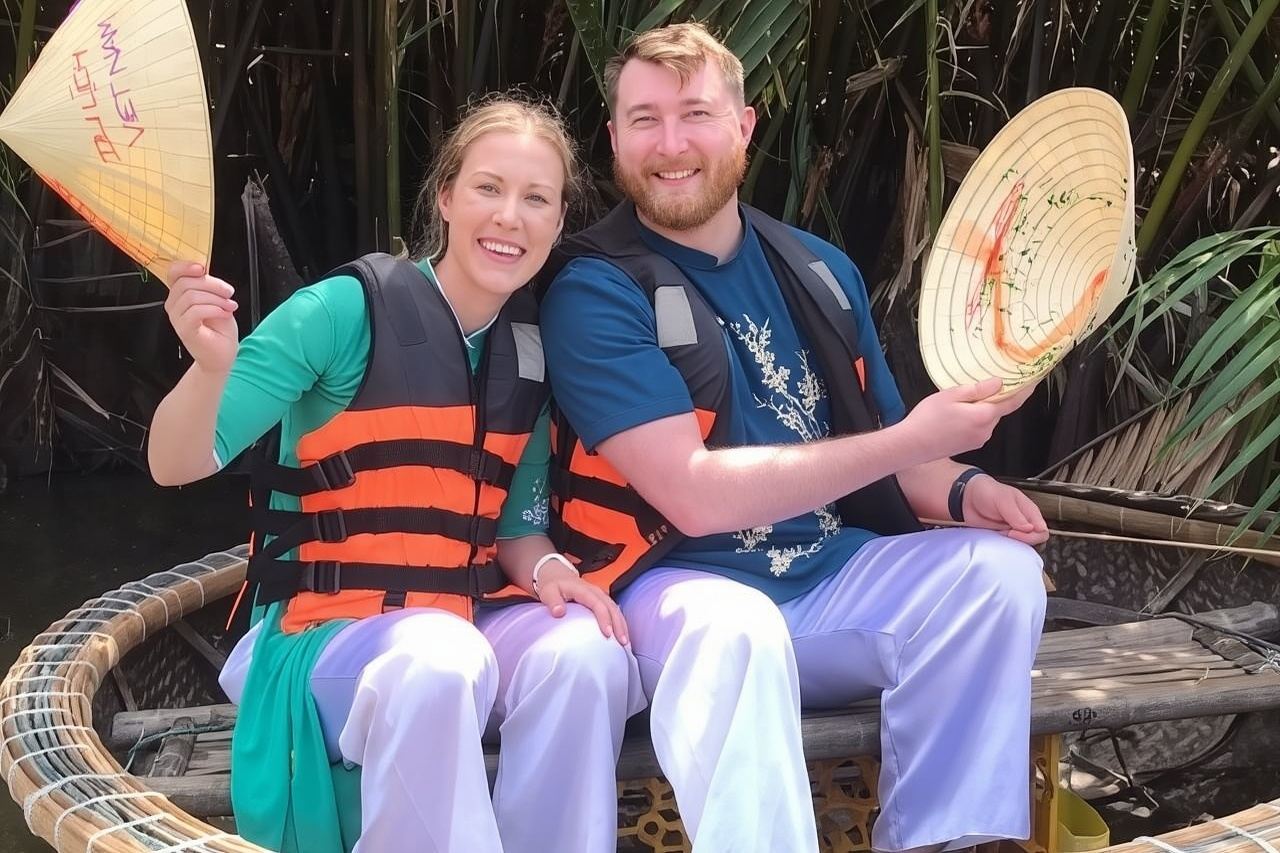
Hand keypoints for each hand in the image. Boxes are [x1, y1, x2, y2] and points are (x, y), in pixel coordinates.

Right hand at [165, 261, 238, 375]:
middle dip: (213, 285)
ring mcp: (177, 318)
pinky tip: (225, 314)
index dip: (186, 266)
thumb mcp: (216, 301)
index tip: (203, 268)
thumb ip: (208, 286)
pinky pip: (195, 311)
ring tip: (230, 307)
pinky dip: (214, 309)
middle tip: (229, 293)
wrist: (222, 355)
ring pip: (192, 296)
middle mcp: (174, 305)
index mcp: (180, 295)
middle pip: (186, 282)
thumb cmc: (220, 330)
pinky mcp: (184, 329)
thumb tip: (205, 272)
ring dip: (217, 299)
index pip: (173, 273)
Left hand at [536, 561, 628, 644]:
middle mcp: (595, 591)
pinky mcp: (601, 599)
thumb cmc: (552, 585)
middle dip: (618, 624)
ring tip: (626, 641)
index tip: (607, 634)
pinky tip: (622, 634)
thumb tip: (558, 612)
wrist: (557, 574)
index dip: (604, 618)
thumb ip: (553, 601)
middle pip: (611, 607)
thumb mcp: (548, 591)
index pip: (597, 604)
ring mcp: (600, 595)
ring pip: (615, 609)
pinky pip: (614, 610)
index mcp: (583, 590)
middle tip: (622, 642)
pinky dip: (619, 622)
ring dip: (622, 624)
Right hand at [902, 378, 1035, 460]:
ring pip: (987, 418)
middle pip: (999, 409)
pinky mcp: (970, 444)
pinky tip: (956, 414)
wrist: (911, 445)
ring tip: (961, 400)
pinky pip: (979, 427)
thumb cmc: (927, 419)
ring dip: (981, 408)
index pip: (1012, 402)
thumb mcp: (951, 395)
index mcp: (984, 416)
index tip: (1034, 381)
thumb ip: (977, 390)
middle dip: (996, 397)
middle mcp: (985, 430)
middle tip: (985, 383)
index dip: (1025, 390)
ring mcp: (978, 439)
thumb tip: (999, 384)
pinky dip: (974, 417)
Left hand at [961, 476, 1048, 544]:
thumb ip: (1015, 514)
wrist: (967, 497)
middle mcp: (1024, 522)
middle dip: (1021, 541)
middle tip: (1005, 534)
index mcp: (1030, 511)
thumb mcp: (1002, 499)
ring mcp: (1014, 530)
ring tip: (999, 534)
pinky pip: (1009, 546)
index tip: (1013, 533)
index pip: (1042, 531)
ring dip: (1012, 544)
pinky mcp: (1003, 536)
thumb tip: (1029, 528)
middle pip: (1034, 541)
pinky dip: (1004, 546)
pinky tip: (996, 538)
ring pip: (1022, 545)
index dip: (1031, 536)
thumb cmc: (987, 492)